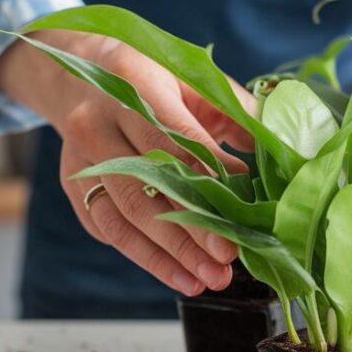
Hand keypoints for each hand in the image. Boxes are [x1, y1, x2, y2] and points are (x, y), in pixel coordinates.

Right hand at [0, 30, 253, 295]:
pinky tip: (177, 274)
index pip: (174, 142)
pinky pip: (106, 228)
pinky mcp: (73, 184)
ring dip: (166, 256)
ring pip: (122, 216)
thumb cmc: (152, 76)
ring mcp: (80, 157)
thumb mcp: (195, 79)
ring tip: (204, 281)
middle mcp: (97, 123)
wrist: (77, 70)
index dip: (209, 183)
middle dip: (188, 232)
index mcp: (133, 85)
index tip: (240, 217)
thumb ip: (236, 113)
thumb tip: (278, 155)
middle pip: (145, 188)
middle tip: (225, 263)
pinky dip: (143, 255)